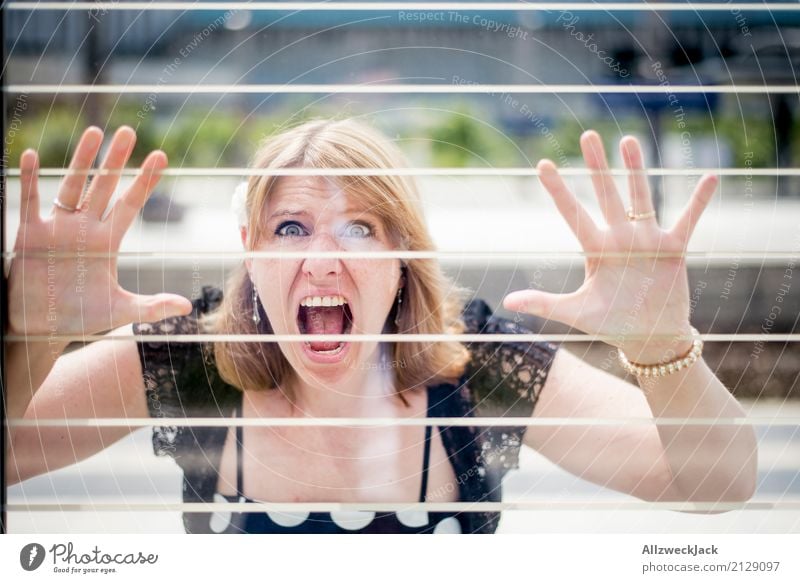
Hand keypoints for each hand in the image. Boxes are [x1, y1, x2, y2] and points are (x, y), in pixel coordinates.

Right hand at [7, 126, 192, 337]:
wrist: (41, 330)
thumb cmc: (80, 319)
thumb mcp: (119, 312)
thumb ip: (152, 307)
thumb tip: (187, 306)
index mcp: (108, 242)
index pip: (130, 204)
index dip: (145, 181)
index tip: (160, 156)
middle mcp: (84, 229)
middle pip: (103, 187)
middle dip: (116, 160)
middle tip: (129, 131)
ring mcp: (57, 229)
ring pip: (71, 186)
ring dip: (82, 160)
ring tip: (95, 132)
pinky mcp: (30, 236)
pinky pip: (29, 201)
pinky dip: (30, 180)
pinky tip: (33, 156)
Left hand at [503, 131, 716, 364]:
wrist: (649, 338)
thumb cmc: (611, 324)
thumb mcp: (576, 313)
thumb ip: (544, 303)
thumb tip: (507, 301)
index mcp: (595, 249)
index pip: (572, 213)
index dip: (559, 190)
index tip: (543, 164)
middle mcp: (619, 238)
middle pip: (606, 194)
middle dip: (597, 166)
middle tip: (588, 134)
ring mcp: (647, 240)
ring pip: (640, 197)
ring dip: (636, 169)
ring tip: (628, 140)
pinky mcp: (674, 249)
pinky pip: (688, 220)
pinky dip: (699, 201)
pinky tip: (710, 178)